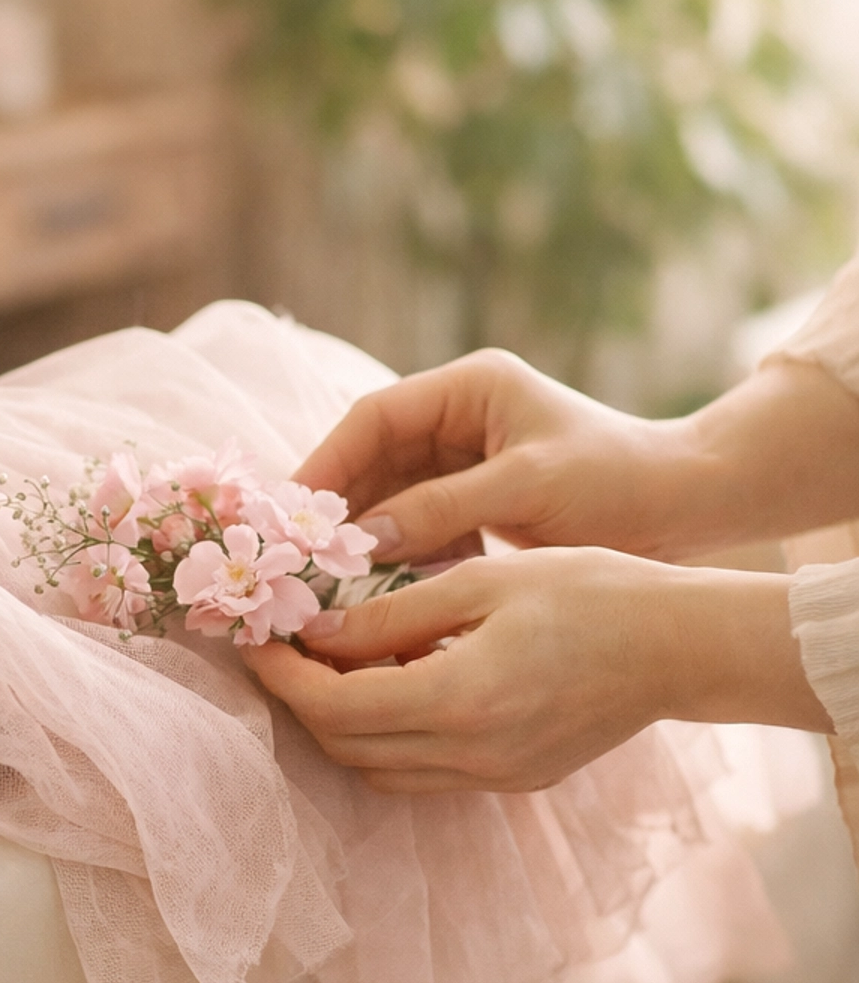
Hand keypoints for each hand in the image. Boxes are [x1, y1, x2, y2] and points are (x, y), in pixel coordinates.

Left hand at [244, 548, 830, 793]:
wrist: (681, 645)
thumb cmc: (590, 591)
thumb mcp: (483, 581)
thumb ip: (393, 614)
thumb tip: (318, 630)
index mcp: (460, 700)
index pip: (334, 707)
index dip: (282, 677)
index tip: (256, 639)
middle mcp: (471, 754)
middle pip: (346, 747)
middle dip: (300, 701)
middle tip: (279, 647)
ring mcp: (494, 776)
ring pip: (379, 769)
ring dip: (340, 723)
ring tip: (328, 663)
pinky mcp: (513, 780)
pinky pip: (422, 773)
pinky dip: (388, 735)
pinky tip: (390, 683)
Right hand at [298, 349, 858, 565]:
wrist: (691, 507)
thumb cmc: (619, 482)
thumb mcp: (528, 489)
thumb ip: (444, 508)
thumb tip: (365, 537)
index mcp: (471, 388)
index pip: (373, 417)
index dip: (327, 461)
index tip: (292, 511)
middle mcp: (461, 417)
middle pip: (373, 458)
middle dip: (336, 507)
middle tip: (295, 557)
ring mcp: (469, 460)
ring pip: (391, 496)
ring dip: (363, 537)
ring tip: (325, 582)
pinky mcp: (480, 502)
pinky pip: (420, 526)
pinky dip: (399, 558)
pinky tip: (379, 594)